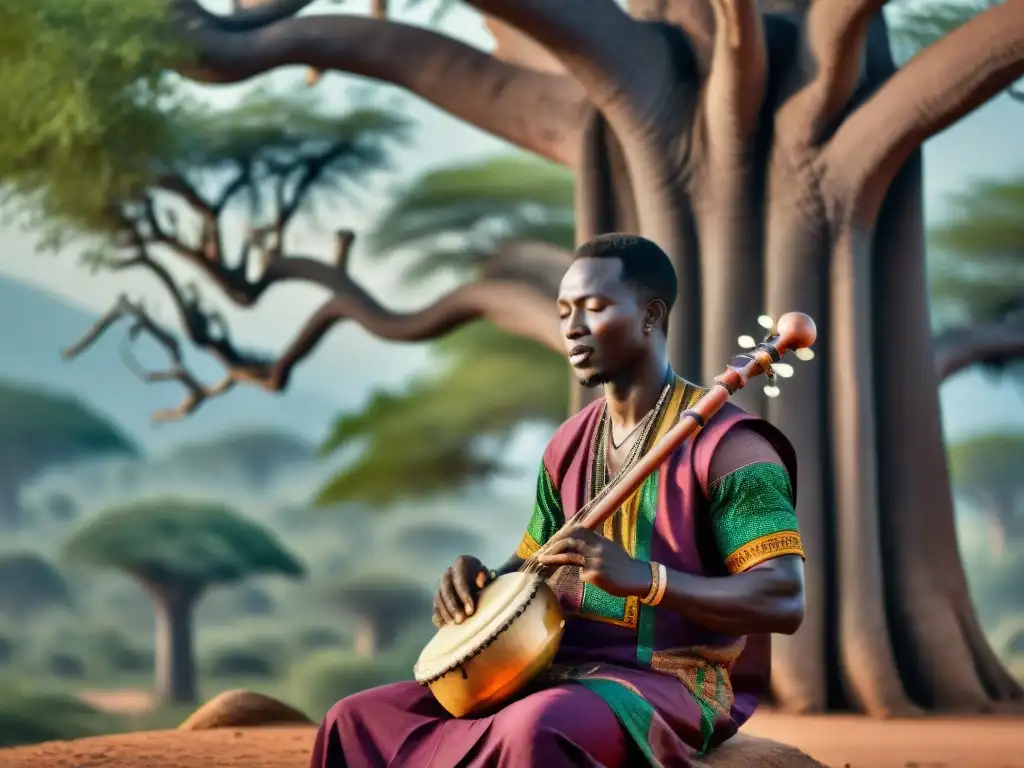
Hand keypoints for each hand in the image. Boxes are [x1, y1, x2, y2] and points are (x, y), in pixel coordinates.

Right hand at [432, 555, 492, 626]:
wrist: (479, 581)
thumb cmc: (485, 579)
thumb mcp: (489, 575)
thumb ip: (485, 577)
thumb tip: (480, 582)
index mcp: (461, 564)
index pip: (459, 579)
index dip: (463, 594)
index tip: (470, 610)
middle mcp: (448, 573)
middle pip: (446, 589)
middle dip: (453, 606)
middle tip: (461, 620)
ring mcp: (441, 586)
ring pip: (438, 599)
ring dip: (446, 612)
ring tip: (455, 623)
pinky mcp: (438, 599)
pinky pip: (435, 608)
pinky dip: (438, 616)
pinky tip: (444, 625)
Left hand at [537, 527, 651, 597]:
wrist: (638, 577)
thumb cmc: (623, 564)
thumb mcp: (609, 548)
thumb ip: (594, 545)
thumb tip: (577, 545)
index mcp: (599, 540)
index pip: (577, 530)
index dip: (562, 533)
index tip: (552, 539)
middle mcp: (596, 548)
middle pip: (569, 541)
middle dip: (553, 546)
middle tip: (543, 551)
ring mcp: (595, 561)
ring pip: (570, 556)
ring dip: (553, 558)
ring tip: (542, 560)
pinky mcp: (595, 575)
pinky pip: (581, 574)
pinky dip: (581, 576)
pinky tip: (591, 579)